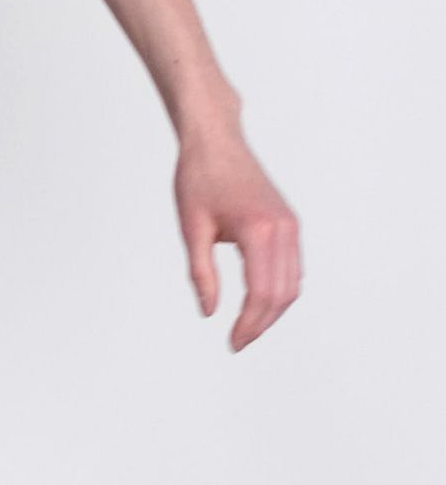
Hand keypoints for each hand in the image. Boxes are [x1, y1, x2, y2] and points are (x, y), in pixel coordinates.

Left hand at [175, 129, 300, 351]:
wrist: (215, 142)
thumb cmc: (198, 179)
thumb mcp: (191, 228)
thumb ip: (201, 273)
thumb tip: (210, 312)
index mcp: (258, 230)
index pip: (261, 292)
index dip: (249, 324)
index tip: (233, 343)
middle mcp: (283, 230)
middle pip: (283, 294)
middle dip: (262, 323)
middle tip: (238, 342)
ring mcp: (291, 226)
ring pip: (293, 283)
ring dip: (273, 310)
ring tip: (246, 327)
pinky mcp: (289, 224)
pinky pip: (293, 267)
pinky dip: (279, 290)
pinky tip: (258, 302)